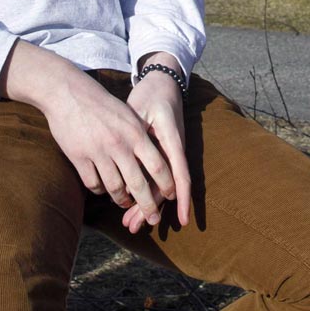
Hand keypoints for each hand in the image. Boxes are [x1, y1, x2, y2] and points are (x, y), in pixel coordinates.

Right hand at [0, 42, 173, 226]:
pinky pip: (93, 184)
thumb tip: (154, 161)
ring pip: (115, 188)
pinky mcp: (79, 157)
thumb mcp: (128, 114)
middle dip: (148, 205)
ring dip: (122, 200)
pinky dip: (100, 191)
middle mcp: (119, 145)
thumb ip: (140, 137)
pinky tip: (103, 191)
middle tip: (153, 218)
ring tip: (125, 203)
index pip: (158, 166)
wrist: (68, 93)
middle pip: (139, 184)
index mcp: (136, 133)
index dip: (167, 185)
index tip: (171, 196)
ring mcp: (98, 152)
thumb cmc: (101, 104)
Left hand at [126, 65, 191, 230]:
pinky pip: (155, 177)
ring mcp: (169, 154)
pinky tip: (130, 204)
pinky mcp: (162, 155)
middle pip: (167, 187)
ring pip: (160, 185)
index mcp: (172, 140)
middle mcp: (175, 151)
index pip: (180, 174)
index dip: (182, 199)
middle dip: (152, 209)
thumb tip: (127, 161)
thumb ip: (135, 134)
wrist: (162, 83)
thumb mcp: (140, 111)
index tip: (183, 221)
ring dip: (145, 204)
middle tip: (134, 227)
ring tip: (129, 223)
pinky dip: (144, 191)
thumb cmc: (151, 95)